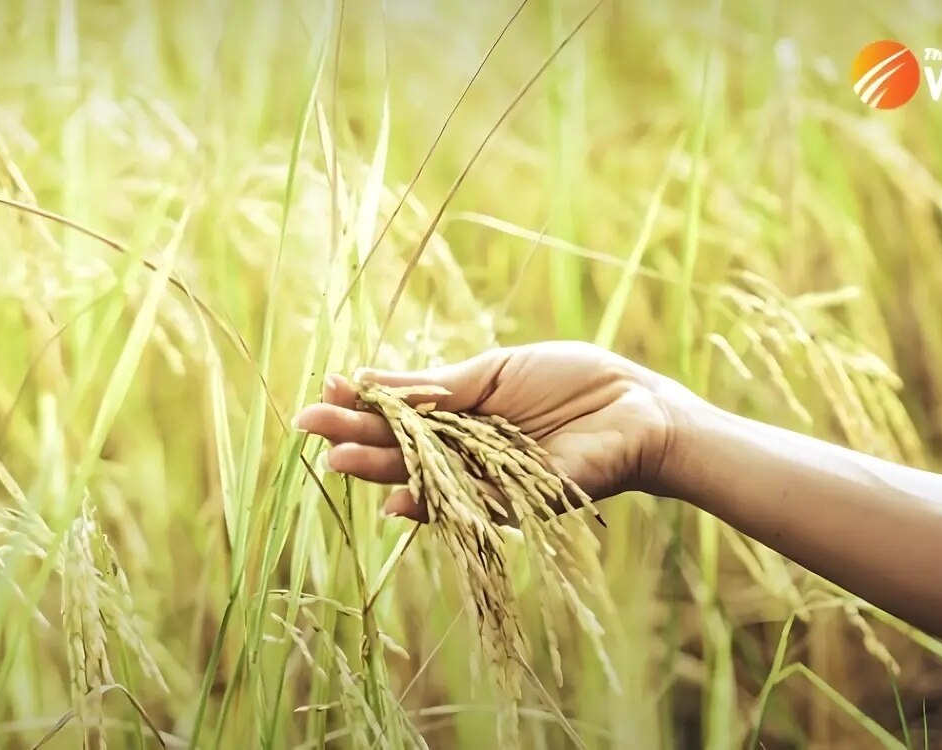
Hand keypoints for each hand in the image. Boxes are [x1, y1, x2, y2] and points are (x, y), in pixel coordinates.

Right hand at [295, 341, 692, 520]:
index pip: (398, 413)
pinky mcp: (514, 503)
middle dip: (355, 435)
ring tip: (338, 458)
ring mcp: (486, 479)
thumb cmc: (570, 380)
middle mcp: (464, 451)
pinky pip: (467, 505)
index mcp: (459, 415)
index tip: (323, 391)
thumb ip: (437, 386)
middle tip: (307, 426)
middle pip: (401, 447)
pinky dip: (432, 502)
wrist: (634, 406)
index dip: (362, 404)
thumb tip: (371, 381)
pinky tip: (395, 495)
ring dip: (381, 469)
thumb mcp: (492, 373)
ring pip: (424, 477)